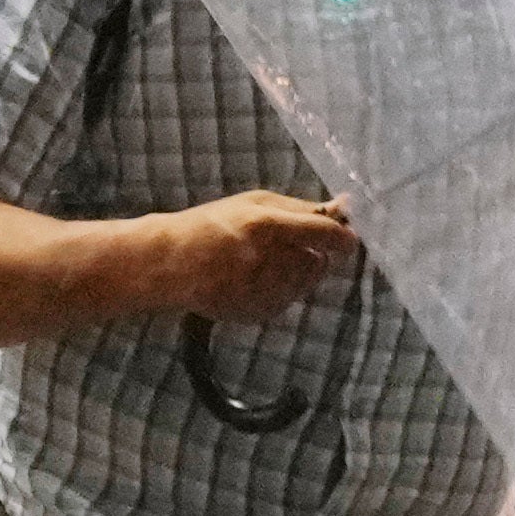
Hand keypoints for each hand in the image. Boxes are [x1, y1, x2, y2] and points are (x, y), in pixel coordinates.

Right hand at [131, 191, 362, 325]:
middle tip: (281, 245)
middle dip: (310, 253)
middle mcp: (270, 261)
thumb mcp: (253, 203)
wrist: (169, 264)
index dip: (343, 237)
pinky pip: (289, 299)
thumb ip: (300, 208)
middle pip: (319, 262)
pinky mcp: (261, 312)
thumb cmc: (212, 224)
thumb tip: (345, 206)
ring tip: (261, 262)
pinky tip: (251, 279)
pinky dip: (280, 289)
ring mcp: (265, 291)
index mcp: (268, 226)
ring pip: (306, 282)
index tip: (344, 237)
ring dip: (295, 272)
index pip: (327, 236)